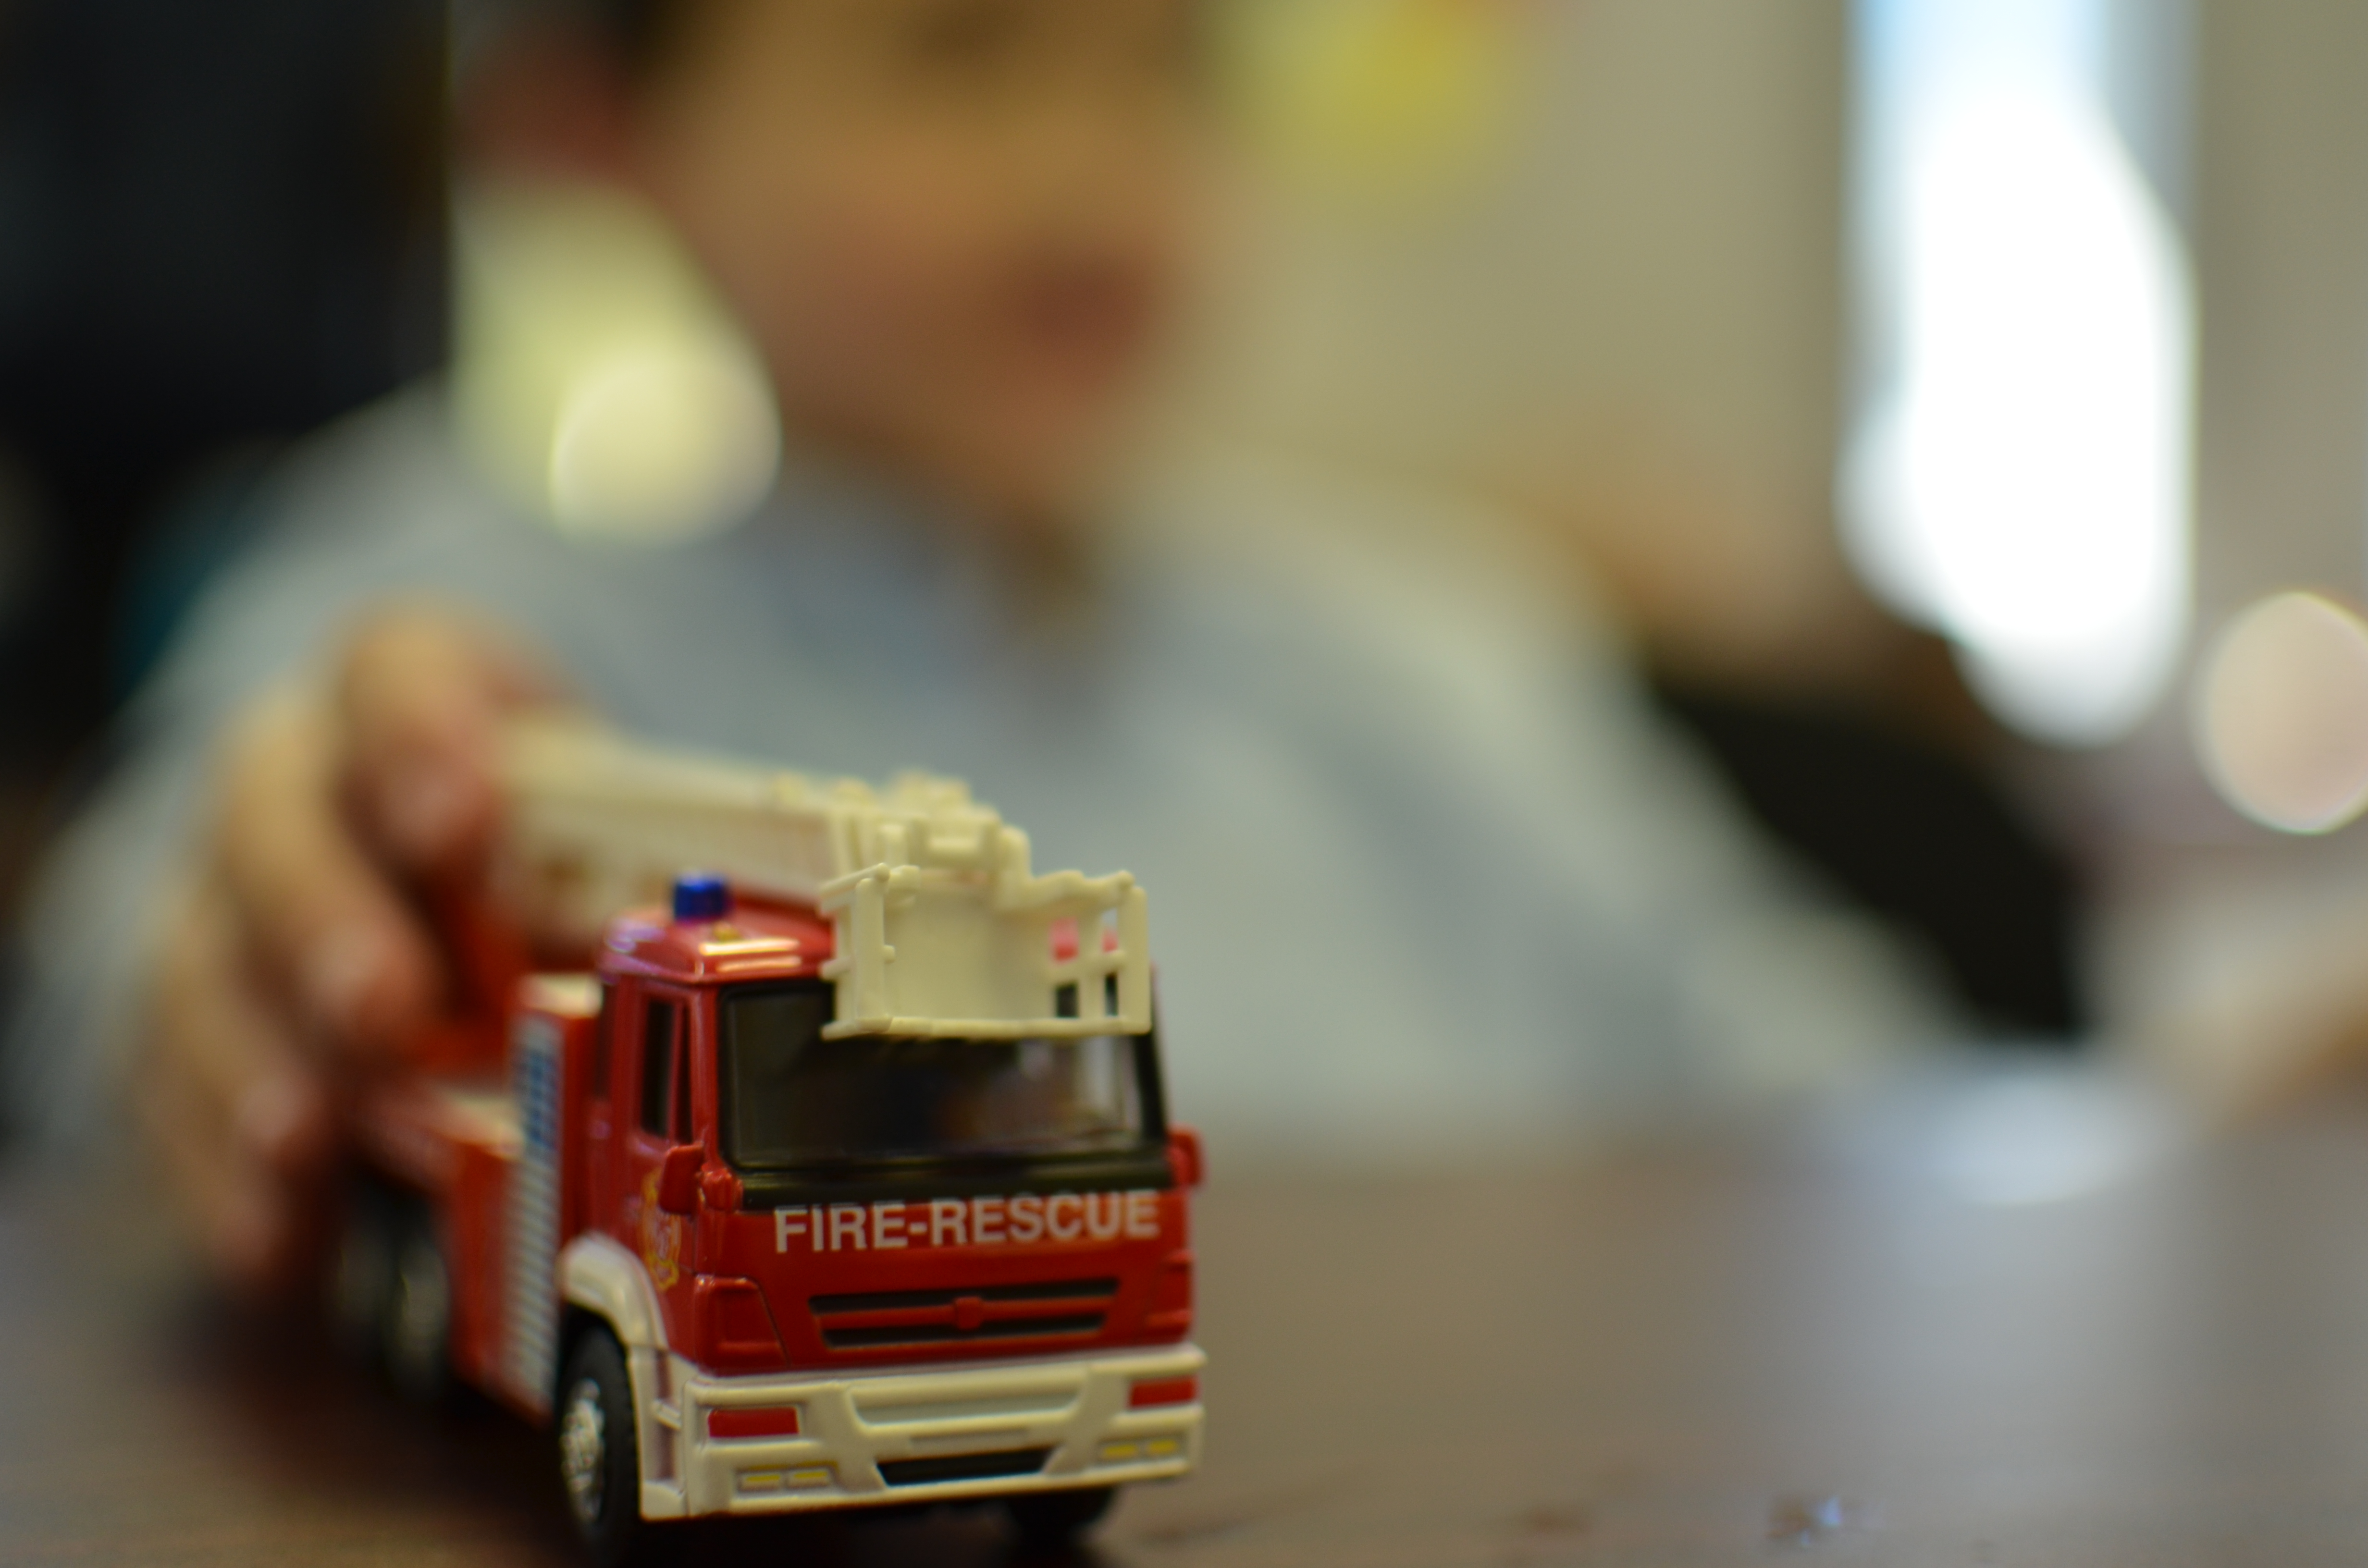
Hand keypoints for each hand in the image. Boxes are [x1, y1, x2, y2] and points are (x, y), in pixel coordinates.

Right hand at [136, 605, 562, 1296]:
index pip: (397, 669)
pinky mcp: (178, 1032)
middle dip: (328, 921)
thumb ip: (625, 878)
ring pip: (203, 966)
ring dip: (262, 1060)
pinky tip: (281, 1235)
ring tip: (312, 1136)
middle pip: (273, 823)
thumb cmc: (535, 850)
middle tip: (390, 1008)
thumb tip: (685, 950)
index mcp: (407, 697)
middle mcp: (289, 782)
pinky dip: (224, 1173)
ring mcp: (218, 906)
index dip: (422, 734)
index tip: (462, 823)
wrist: (420, 889)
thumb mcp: (597, 838)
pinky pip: (172, 1098)